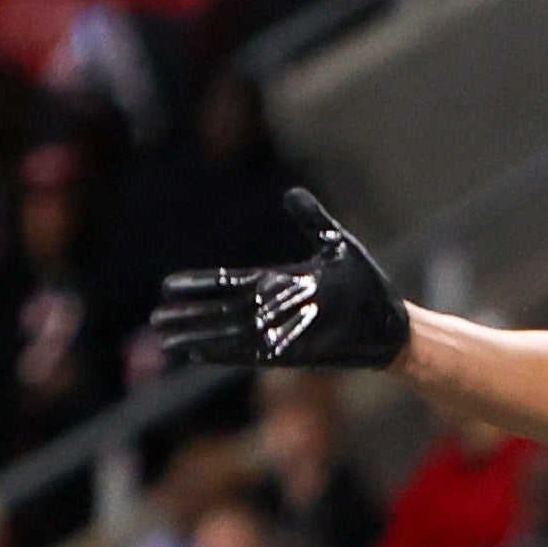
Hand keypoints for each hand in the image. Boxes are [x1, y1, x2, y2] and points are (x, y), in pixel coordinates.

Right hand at [151, 189, 409, 370]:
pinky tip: (199, 354)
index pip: (228, 282)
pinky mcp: (293, 353)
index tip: (168, 285)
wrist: (392, 324)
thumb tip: (292, 192)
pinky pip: (251, 353)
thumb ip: (312, 221)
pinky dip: (225, 353)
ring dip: (198, 336)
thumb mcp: (338, 245)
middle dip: (188, 315)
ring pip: (228, 333)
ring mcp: (281, 331)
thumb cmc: (367, 286)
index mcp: (279, 282)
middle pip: (219, 311)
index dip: (199, 284)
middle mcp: (274, 308)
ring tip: (166, 339)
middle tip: (155, 318)